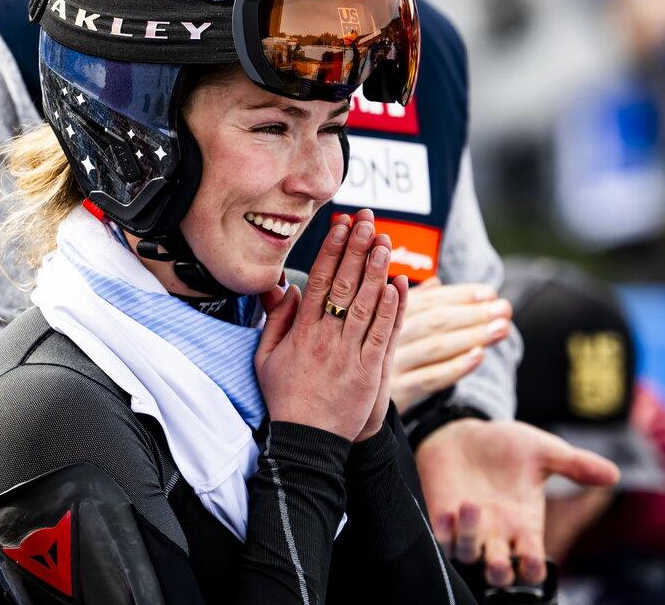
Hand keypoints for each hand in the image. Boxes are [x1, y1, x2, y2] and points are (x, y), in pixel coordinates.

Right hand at [255, 209, 401, 441]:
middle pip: (345, 285)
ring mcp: (349, 355)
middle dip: (357, 249)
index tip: (341, 224)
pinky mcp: (370, 372)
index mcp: (301, 333)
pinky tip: (398, 284)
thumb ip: (276, 320)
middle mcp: (326, 339)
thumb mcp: (266, 358)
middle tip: (367, 221)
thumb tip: (285, 287)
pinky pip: (383, 334)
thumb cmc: (286, 399)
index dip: (332, 250)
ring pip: (366, 305)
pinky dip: (392, 309)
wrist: (305, 443)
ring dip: (376, 271)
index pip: (319, 281)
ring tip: (385, 242)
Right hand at [389, 280, 511, 412]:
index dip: (461, 295)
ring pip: (436, 346)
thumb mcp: (388, 326)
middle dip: (473, 313)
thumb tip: (437, 282)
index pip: (429, 300)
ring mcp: (390, 364)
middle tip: (504, 309)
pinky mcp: (395, 393)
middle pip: (435, 321)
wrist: (349, 404)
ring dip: (473, 335)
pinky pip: (429, 379)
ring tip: (502, 328)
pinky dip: (456, 367)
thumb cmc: (376, 358)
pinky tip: (479, 356)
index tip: (490, 293)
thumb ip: (413, 303)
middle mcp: (386, 336)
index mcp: (387, 315)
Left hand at [417, 419, 618, 586]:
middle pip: (498, 569)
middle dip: (499, 571)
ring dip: (470, 537)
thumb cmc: (507, 445)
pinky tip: (447, 512)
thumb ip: (576, 465)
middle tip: (500, 563)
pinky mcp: (442, 518)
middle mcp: (497, 533)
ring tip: (472, 505)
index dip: (532, 568)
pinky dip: (443, 529)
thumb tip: (614, 475)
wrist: (466, 433)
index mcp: (525, 523)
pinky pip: (441, 536)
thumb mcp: (544, 451)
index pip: (531, 557)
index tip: (534, 565)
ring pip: (469, 553)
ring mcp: (468, 529)